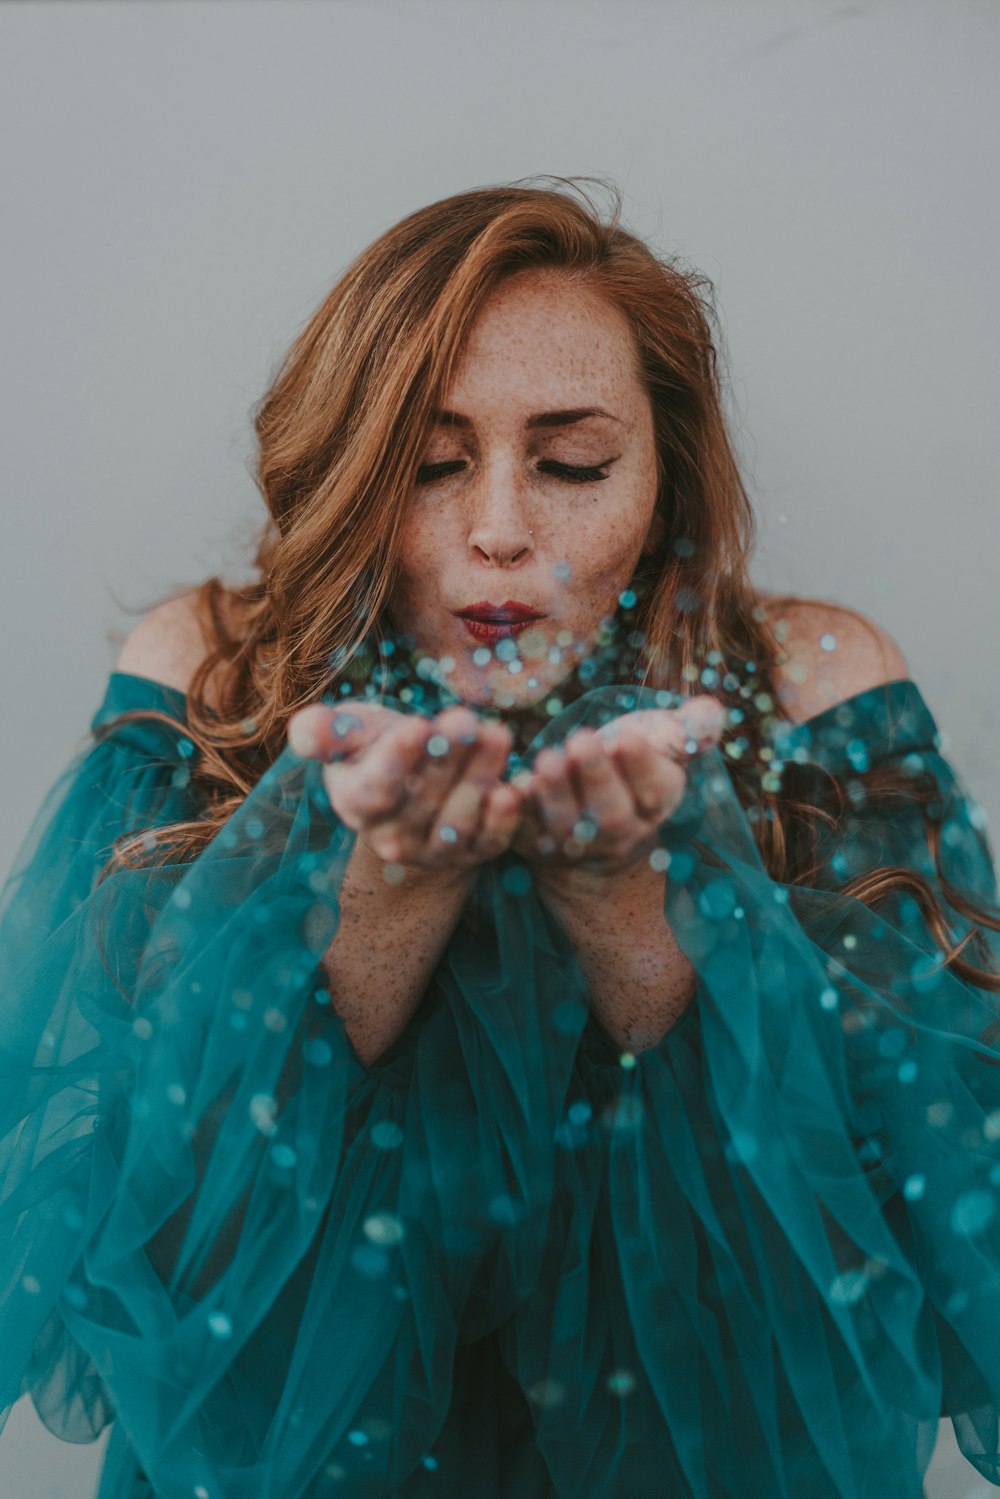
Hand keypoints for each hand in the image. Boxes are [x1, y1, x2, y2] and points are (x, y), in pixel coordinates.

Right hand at [287, 700, 522, 873]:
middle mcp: (392, 838)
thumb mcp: (350, 731)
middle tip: (466, 719)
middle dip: (446, 758)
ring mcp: (434, 851)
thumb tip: (305, 731)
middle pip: (421, 802)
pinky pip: (489, 843)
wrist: (415, 782)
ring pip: (456, 822)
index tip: (417, 726)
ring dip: (478, 779)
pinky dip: (504, 821)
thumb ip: (325, 731)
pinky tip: (516, 788)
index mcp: (357, 804)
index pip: (374, 790)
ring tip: (497, 735)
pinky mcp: (473, 854)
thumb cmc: (377, 746)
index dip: (396, 761)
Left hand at [509, 695, 724, 881]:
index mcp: (656, 802)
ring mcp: (575, 843)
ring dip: (556, 795)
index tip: (626, 738)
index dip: (641, 767)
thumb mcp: (662, 737)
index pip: (655, 790)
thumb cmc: (628, 756)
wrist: (587, 800)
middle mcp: (618, 832)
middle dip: (596, 778)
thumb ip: (690, 726)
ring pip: (567, 827)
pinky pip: (522, 835)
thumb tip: (712, 714)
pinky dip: (514, 816)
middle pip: (612, 816)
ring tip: (547, 760)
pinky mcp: (532, 842)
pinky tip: (511, 788)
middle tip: (581, 741)